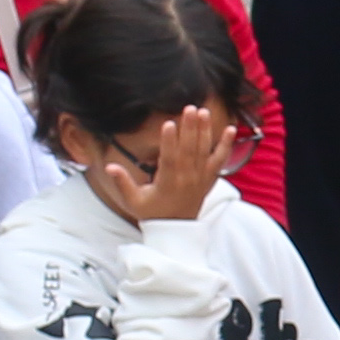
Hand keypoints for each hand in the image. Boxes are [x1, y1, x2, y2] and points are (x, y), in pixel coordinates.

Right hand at [92, 104, 231, 226]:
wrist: (176, 231)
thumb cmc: (152, 213)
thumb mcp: (133, 200)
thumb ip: (122, 182)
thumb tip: (108, 167)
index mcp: (168, 183)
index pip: (169, 159)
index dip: (169, 142)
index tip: (168, 124)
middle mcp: (187, 179)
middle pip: (189, 150)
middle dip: (190, 128)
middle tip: (189, 108)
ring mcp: (200, 178)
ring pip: (204, 151)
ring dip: (205, 131)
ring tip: (204, 112)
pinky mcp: (209, 179)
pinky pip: (220, 160)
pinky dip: (226, 145)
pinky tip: (231, 130)